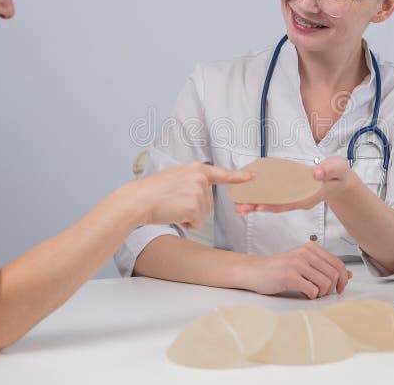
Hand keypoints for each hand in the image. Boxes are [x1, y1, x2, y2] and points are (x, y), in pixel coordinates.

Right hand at [125, 162, 253, 228]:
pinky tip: (175, 215)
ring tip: (173, 207)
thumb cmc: (152, 191)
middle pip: (210, 203)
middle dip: (194, 208)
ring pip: (204, 214)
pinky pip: (198, 222)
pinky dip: (187, 223)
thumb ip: (191, 180)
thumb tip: (201, 187)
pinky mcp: (195, 206)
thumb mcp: (175, 176)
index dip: (239, 176)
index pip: (222, 174)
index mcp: (196, 169)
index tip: (254, 176)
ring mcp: (198, 191)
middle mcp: (200, 178)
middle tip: (175, 203)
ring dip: (190, 216)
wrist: (139, 200)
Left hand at [235, 156, 355, 213]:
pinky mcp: (293, 194)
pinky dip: (263, 198)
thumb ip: (328, 170)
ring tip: (239, 207)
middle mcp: (302, 199)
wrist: (340, 180)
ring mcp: (297, 198)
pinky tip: (250, 198)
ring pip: (275, 203)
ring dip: (257, 205)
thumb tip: (315, 173)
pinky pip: (276, 198)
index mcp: (312, 194)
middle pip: (279, 206)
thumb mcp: (337, 167)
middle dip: (260, 207)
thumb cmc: (339, 173)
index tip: (260, 206)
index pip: (292, 202)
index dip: (276, 204)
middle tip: (241, 208)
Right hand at [244, 243, 352, 298]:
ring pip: (325, 284)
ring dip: (321, 294)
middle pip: (334, 275)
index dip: (343, 279)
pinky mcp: (289, 276)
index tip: (339, 289)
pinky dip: (311, 296)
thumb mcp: (304, 264)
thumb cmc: (279, 269)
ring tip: (311, 293)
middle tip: (321, 293)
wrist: (255, 271)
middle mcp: (305, 253)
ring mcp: (297, 263)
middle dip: (331, 289)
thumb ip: (324, 268)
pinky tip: (303, 293)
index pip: (338, 264)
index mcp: (311, 248)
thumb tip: (348, 275)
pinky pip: (312, 290)